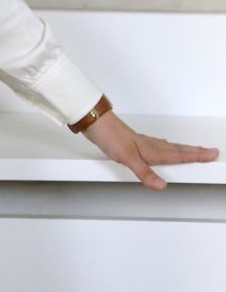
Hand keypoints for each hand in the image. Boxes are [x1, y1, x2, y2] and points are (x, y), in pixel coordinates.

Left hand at [82, 111, 219, 189]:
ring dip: (182, 150)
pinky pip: (156, 146)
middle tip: (209, 152)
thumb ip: (145, 173)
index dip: (196, 155)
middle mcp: (150, 146)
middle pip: (178, 150)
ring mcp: (142, 144)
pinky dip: (165, 148)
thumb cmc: (109, 135)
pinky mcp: (133, 144)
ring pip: (168, 148)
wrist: (94, 121)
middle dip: (194, 152)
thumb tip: (162, 186)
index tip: (212, 154)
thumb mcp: (127, 157)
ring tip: (192, 151)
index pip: (179, 154)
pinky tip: (161, 149)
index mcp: (152, 150)